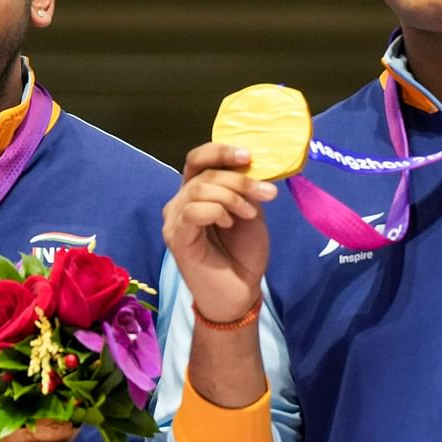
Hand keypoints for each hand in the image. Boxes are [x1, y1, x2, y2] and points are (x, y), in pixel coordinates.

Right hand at [162, 142, 277, 322]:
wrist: (239, 291)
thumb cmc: (243, 253)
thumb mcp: (249, 211)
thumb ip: (245, 188)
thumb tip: (252, 164)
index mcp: (197, 191)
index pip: (198, 159)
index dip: (220, 151)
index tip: (248, 155)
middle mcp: (180, 201)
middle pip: (203, 172)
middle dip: (238, 179)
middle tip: (266, 193)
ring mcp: (175, 219)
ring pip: (198, 188)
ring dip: (232, 197)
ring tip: (250, 214)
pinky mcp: (175, 237)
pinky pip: (193, 211)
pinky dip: (216, 212)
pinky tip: (228, 224)